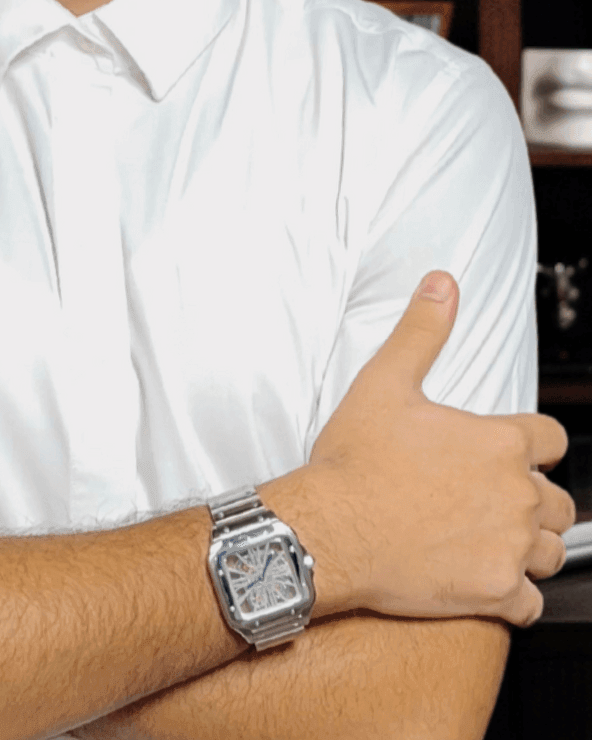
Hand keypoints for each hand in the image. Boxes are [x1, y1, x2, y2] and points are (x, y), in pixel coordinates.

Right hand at [263, 270, 573, 627]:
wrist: (329, 531)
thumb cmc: (354, 463)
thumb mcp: (385, 382)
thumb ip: (422, 331)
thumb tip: (442, 286)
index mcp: (498, 442)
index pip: (552, 438)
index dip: (534, 445)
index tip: (512, 454)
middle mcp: (514, 495)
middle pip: (559, 500)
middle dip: (534, 500)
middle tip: (494, 501)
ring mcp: (508, 546)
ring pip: (551, 552)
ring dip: (531, 547)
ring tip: (496, 541)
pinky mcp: (494, 592)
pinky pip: (531, 603)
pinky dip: (516, 596)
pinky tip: (488, 583)